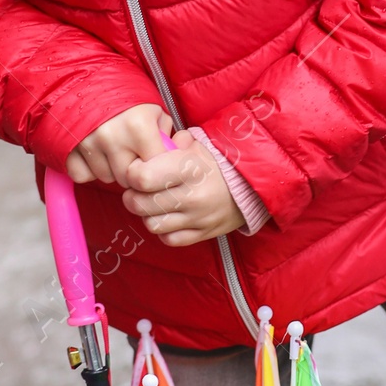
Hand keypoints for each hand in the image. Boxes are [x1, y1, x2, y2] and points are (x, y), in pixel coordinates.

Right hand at [66, 102, 171, 187]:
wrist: (88, 72)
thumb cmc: (126, 92)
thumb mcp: (154, 109)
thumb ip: (165, 137)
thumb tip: (168, 163)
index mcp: (138, 125)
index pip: (154, 168)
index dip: (157, 168)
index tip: (154, 160)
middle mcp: (111, 137)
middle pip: (128, 179)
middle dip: (134, 171)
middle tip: (134, 154)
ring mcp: (86, 143)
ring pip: (105, 177)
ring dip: (111, 169)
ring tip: (113, 147)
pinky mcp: (67, 147)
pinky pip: (82, 175)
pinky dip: (88, 169)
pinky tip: (94, 153)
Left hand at [122, 131, 242, 247]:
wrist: (252, 185)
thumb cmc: (217, 163)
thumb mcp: (196, 146)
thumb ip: (170, 145)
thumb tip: (148, 146)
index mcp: (189, 168)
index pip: (142, 177)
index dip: (132, 173)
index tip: (136, 170)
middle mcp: (193, 196)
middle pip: (141, 203)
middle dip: (132, 196)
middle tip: (137, 190)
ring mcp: (198, 218)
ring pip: (152, 224)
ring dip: (147, 215)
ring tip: (153, 204)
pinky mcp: (203, 234)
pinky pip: (169, 239)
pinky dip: (164, 230)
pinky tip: (168, 217)